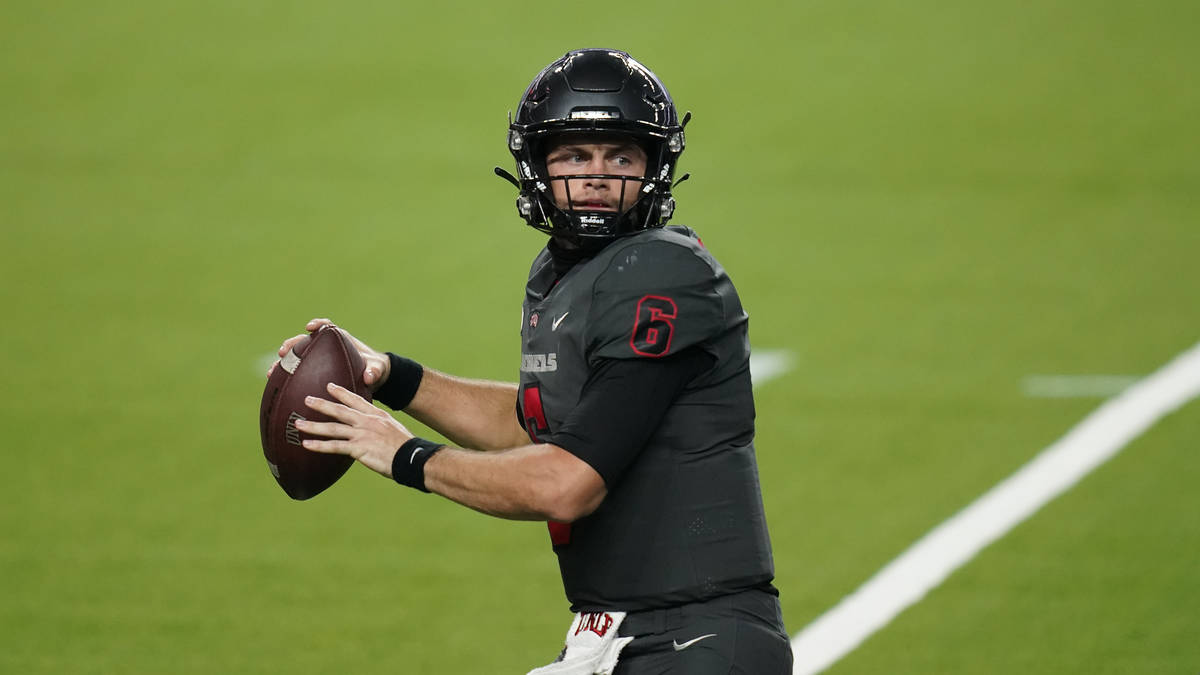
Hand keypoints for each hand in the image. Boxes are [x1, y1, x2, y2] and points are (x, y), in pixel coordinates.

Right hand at [267, 318, 391, 392]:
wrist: (372, 378)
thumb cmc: (375, 369)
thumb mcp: (378, 370)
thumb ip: (375, 372)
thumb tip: (368, 377)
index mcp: (341, 340)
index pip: (327, 327)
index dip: (318, 325)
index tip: (310, 328)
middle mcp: (326, 347)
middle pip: (305, 341)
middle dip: (292, 344)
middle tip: (283, 351)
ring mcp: (318, 359)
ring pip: (297, 357)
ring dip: (283, 363)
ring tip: (271, 372)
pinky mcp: (314, 371)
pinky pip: (298, 372)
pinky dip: (287, 377)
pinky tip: (276, 386)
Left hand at [295, 382, 413, 477]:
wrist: (412, 457)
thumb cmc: (405, 448)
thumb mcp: (393, 431)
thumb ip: (379, 428)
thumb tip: (371, 433)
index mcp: (377, 416)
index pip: (356, 400)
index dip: (341, 393)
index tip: (329, 386)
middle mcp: (367, 422)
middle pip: (340, 410)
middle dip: (322, 404)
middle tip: (306, 399)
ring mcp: (362, 434)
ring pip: (333, 428)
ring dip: (314, 426)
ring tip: (298, 424)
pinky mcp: (359, 448)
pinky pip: (335, 446)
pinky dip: (319, 445)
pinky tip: (307, 445)